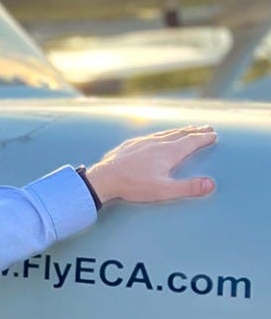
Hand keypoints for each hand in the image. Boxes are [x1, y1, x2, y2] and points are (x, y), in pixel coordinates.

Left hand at [85, 125, 216, 204]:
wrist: (104, 178)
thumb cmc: (133, 185)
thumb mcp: (164, 190)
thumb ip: (188, 187)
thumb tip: (211, 184)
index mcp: (168, 152)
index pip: (191, 141)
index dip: (204, 138)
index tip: (214, 135)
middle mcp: (157, 143)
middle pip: (181, 134)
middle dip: (195, 131)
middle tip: (207, 128)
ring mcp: (143, 142)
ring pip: (166, 133)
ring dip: (179, 131)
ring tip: (188, 129)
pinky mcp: (131, 144)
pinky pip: (151, 135)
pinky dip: (162, 134)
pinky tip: (159, 137)